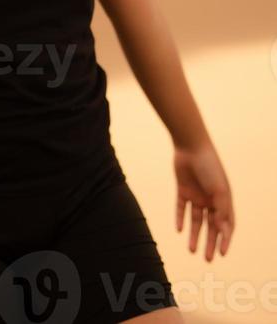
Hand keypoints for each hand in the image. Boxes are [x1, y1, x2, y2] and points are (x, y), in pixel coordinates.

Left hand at [174, 140, 234, 260]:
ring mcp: (196, 195)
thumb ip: (221, 210)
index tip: (222, 254)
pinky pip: (181, 208)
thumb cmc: (209, 166)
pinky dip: (180, 219)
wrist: (190, 146)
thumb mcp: (219, 190)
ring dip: (194, 235)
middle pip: (211, 226)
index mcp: (223, 199)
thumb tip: (221, 230)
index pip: (227, 224)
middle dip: (210, 242)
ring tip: (192, 250)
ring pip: (195, 220)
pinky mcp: (182, 190)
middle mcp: (210, 199)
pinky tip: (179, 230)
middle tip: (207, 259)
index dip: (225, 239)